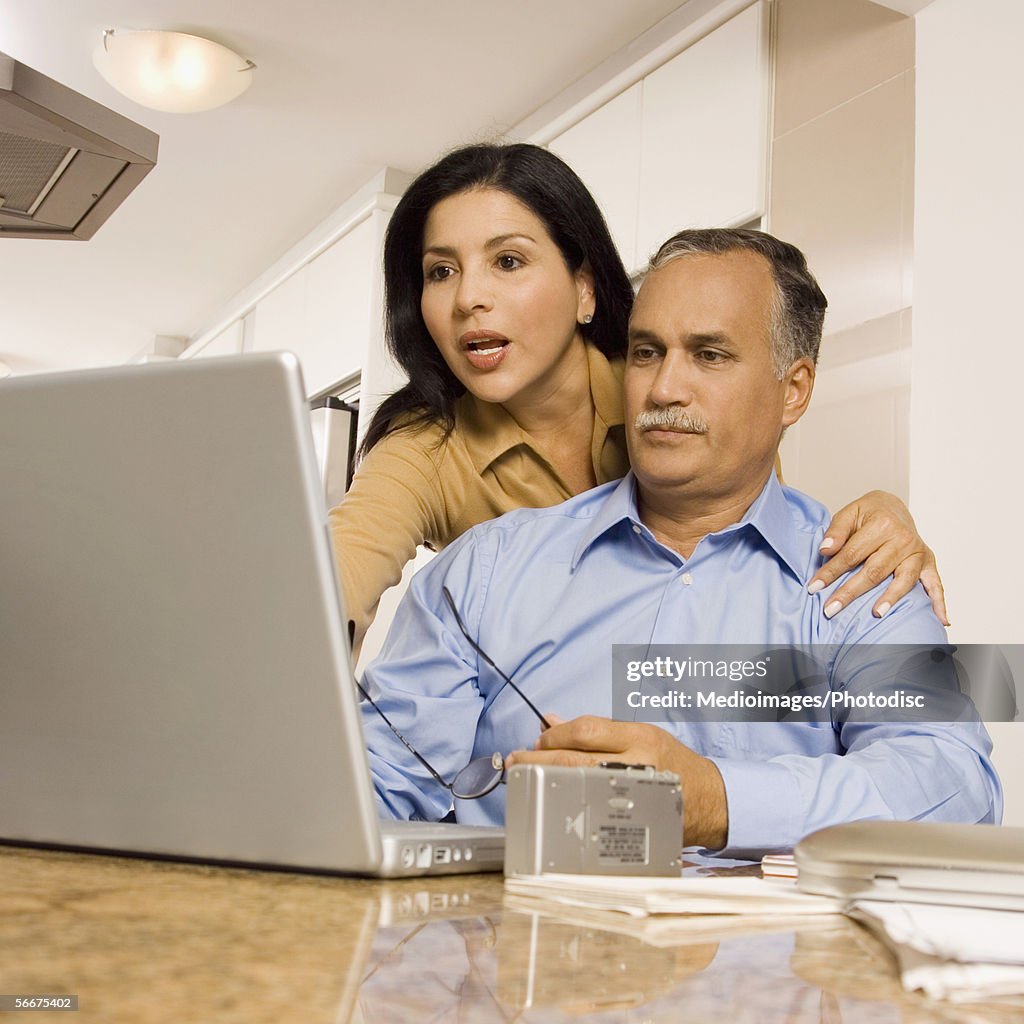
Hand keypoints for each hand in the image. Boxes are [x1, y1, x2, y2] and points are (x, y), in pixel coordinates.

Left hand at [504, 715, 727, 849]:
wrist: (709, 800)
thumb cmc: (672, 763)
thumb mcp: (639, 734)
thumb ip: (596, 730)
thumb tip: (550, 721)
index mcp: (640, 737)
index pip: (586, 729)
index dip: (554, 735)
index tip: (537, 739)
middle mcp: (639, 764)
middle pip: (576, 760)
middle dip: (538, 759)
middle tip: (516, 760)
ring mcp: (635, 795)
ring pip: (579, 786)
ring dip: (546, 782)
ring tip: (527, 779)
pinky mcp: (634, 822)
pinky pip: (592, 813)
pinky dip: (567, 806)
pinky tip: (553, 803)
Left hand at [807, 490, 947, 624]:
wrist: (893, 506)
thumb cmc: (868, 513)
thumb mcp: (849, 513)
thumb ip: (837, 531)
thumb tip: (825, 550)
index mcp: (882, 524)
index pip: (851, 554)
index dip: (831, 572)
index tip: (813, 587)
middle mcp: (903, 539)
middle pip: (874, 571)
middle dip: (850, 592)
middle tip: (830, 609)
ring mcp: (918, 552)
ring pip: (902, 580)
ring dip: (889, 599)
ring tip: (876, 614)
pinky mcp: (928, 562)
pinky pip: (935, 584)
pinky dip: (939, 602)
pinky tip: (941, 620)